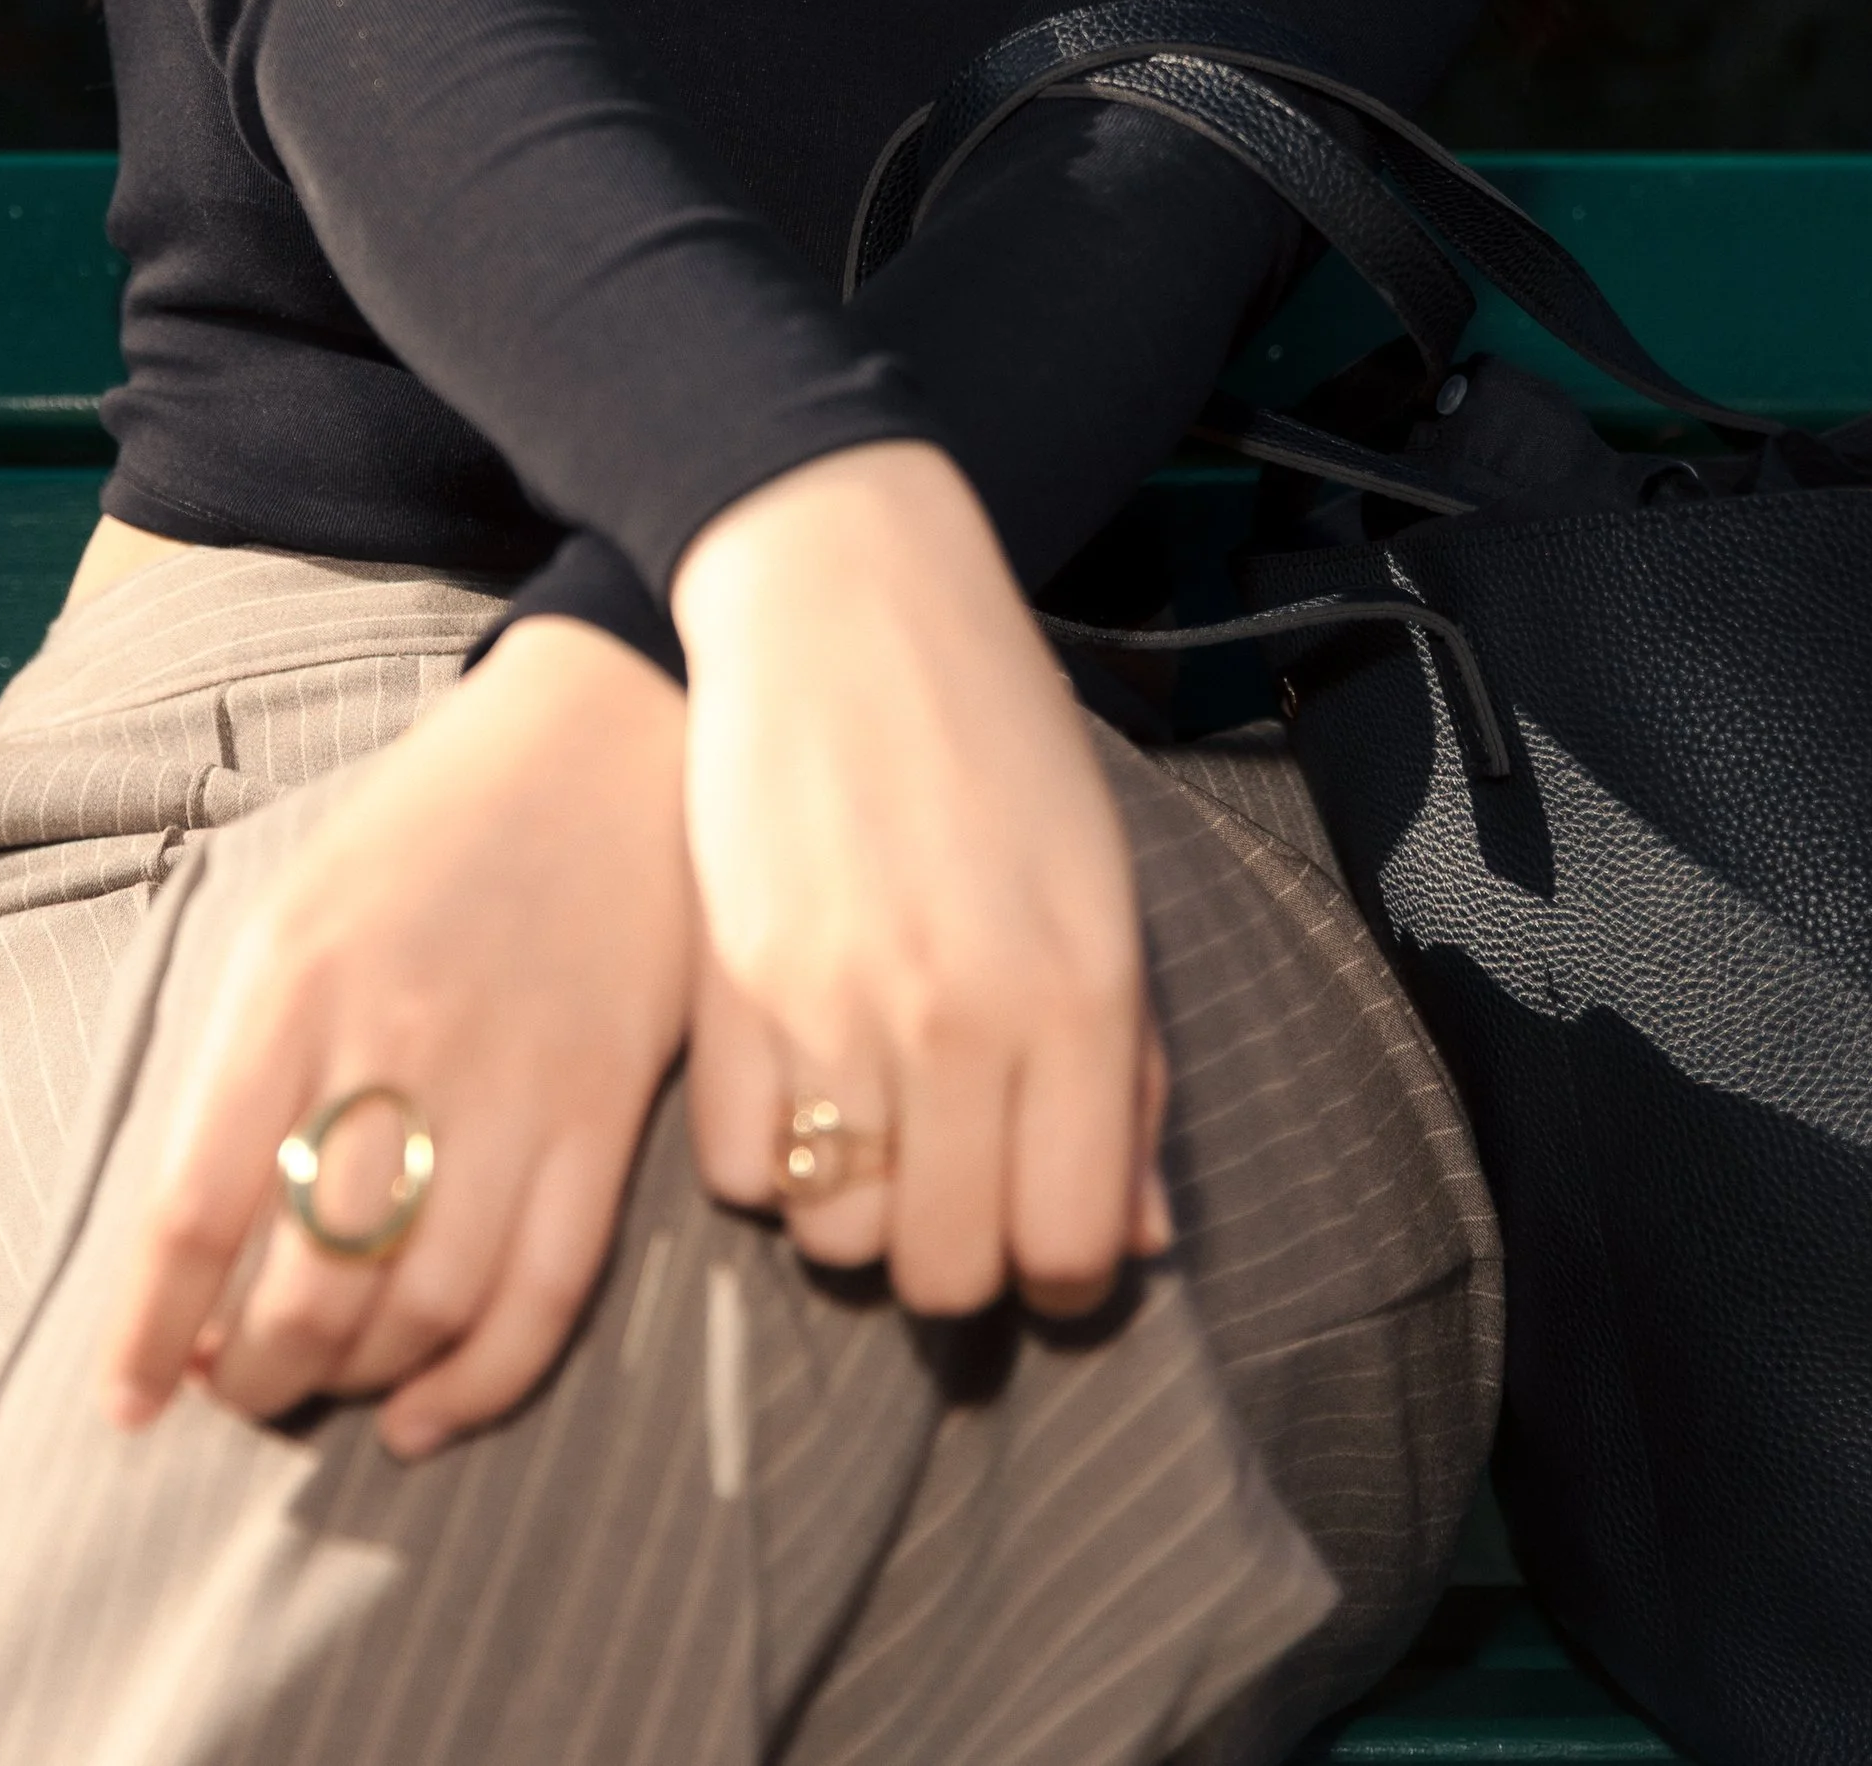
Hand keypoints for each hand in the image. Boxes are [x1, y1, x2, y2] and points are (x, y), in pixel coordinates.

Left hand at [101, 613, 689, 1457]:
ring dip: (357, 1385)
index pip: (196, 1209)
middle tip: (240, 1386)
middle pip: (309, 1284)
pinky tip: (425, 1414)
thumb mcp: (297, 913)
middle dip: (256, 1377)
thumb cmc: (425, 832)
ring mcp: (515, 1081)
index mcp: (295, 982)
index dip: (151, 1333)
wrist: (603, 735)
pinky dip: (479, 1386)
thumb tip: (195, 1249)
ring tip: (326, 1384)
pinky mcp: (609, 1111)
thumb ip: (244, 1064)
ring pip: (422, 1310)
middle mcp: (398, 1040)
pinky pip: (545, 1296)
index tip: (131, 1402)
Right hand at [673, 441, 1169, 1317]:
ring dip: (859, 1207)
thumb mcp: (1102, 887)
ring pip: (839, 1238)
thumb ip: (1127, 1068)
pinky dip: (769, 1159)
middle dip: (960, 1251)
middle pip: (949, 1272)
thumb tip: (1141, 1235)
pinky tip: (799, 1083)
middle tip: (957, 1179)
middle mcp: (961, 1020)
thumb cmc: (998, 736)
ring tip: (873, 1122)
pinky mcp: (730, 985)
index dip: (1069, 1263)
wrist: (845, 597)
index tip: (1048, 1221)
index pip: (1078, 1244)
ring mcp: (835, 1008)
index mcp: (1080, 994)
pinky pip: (739, 1172)